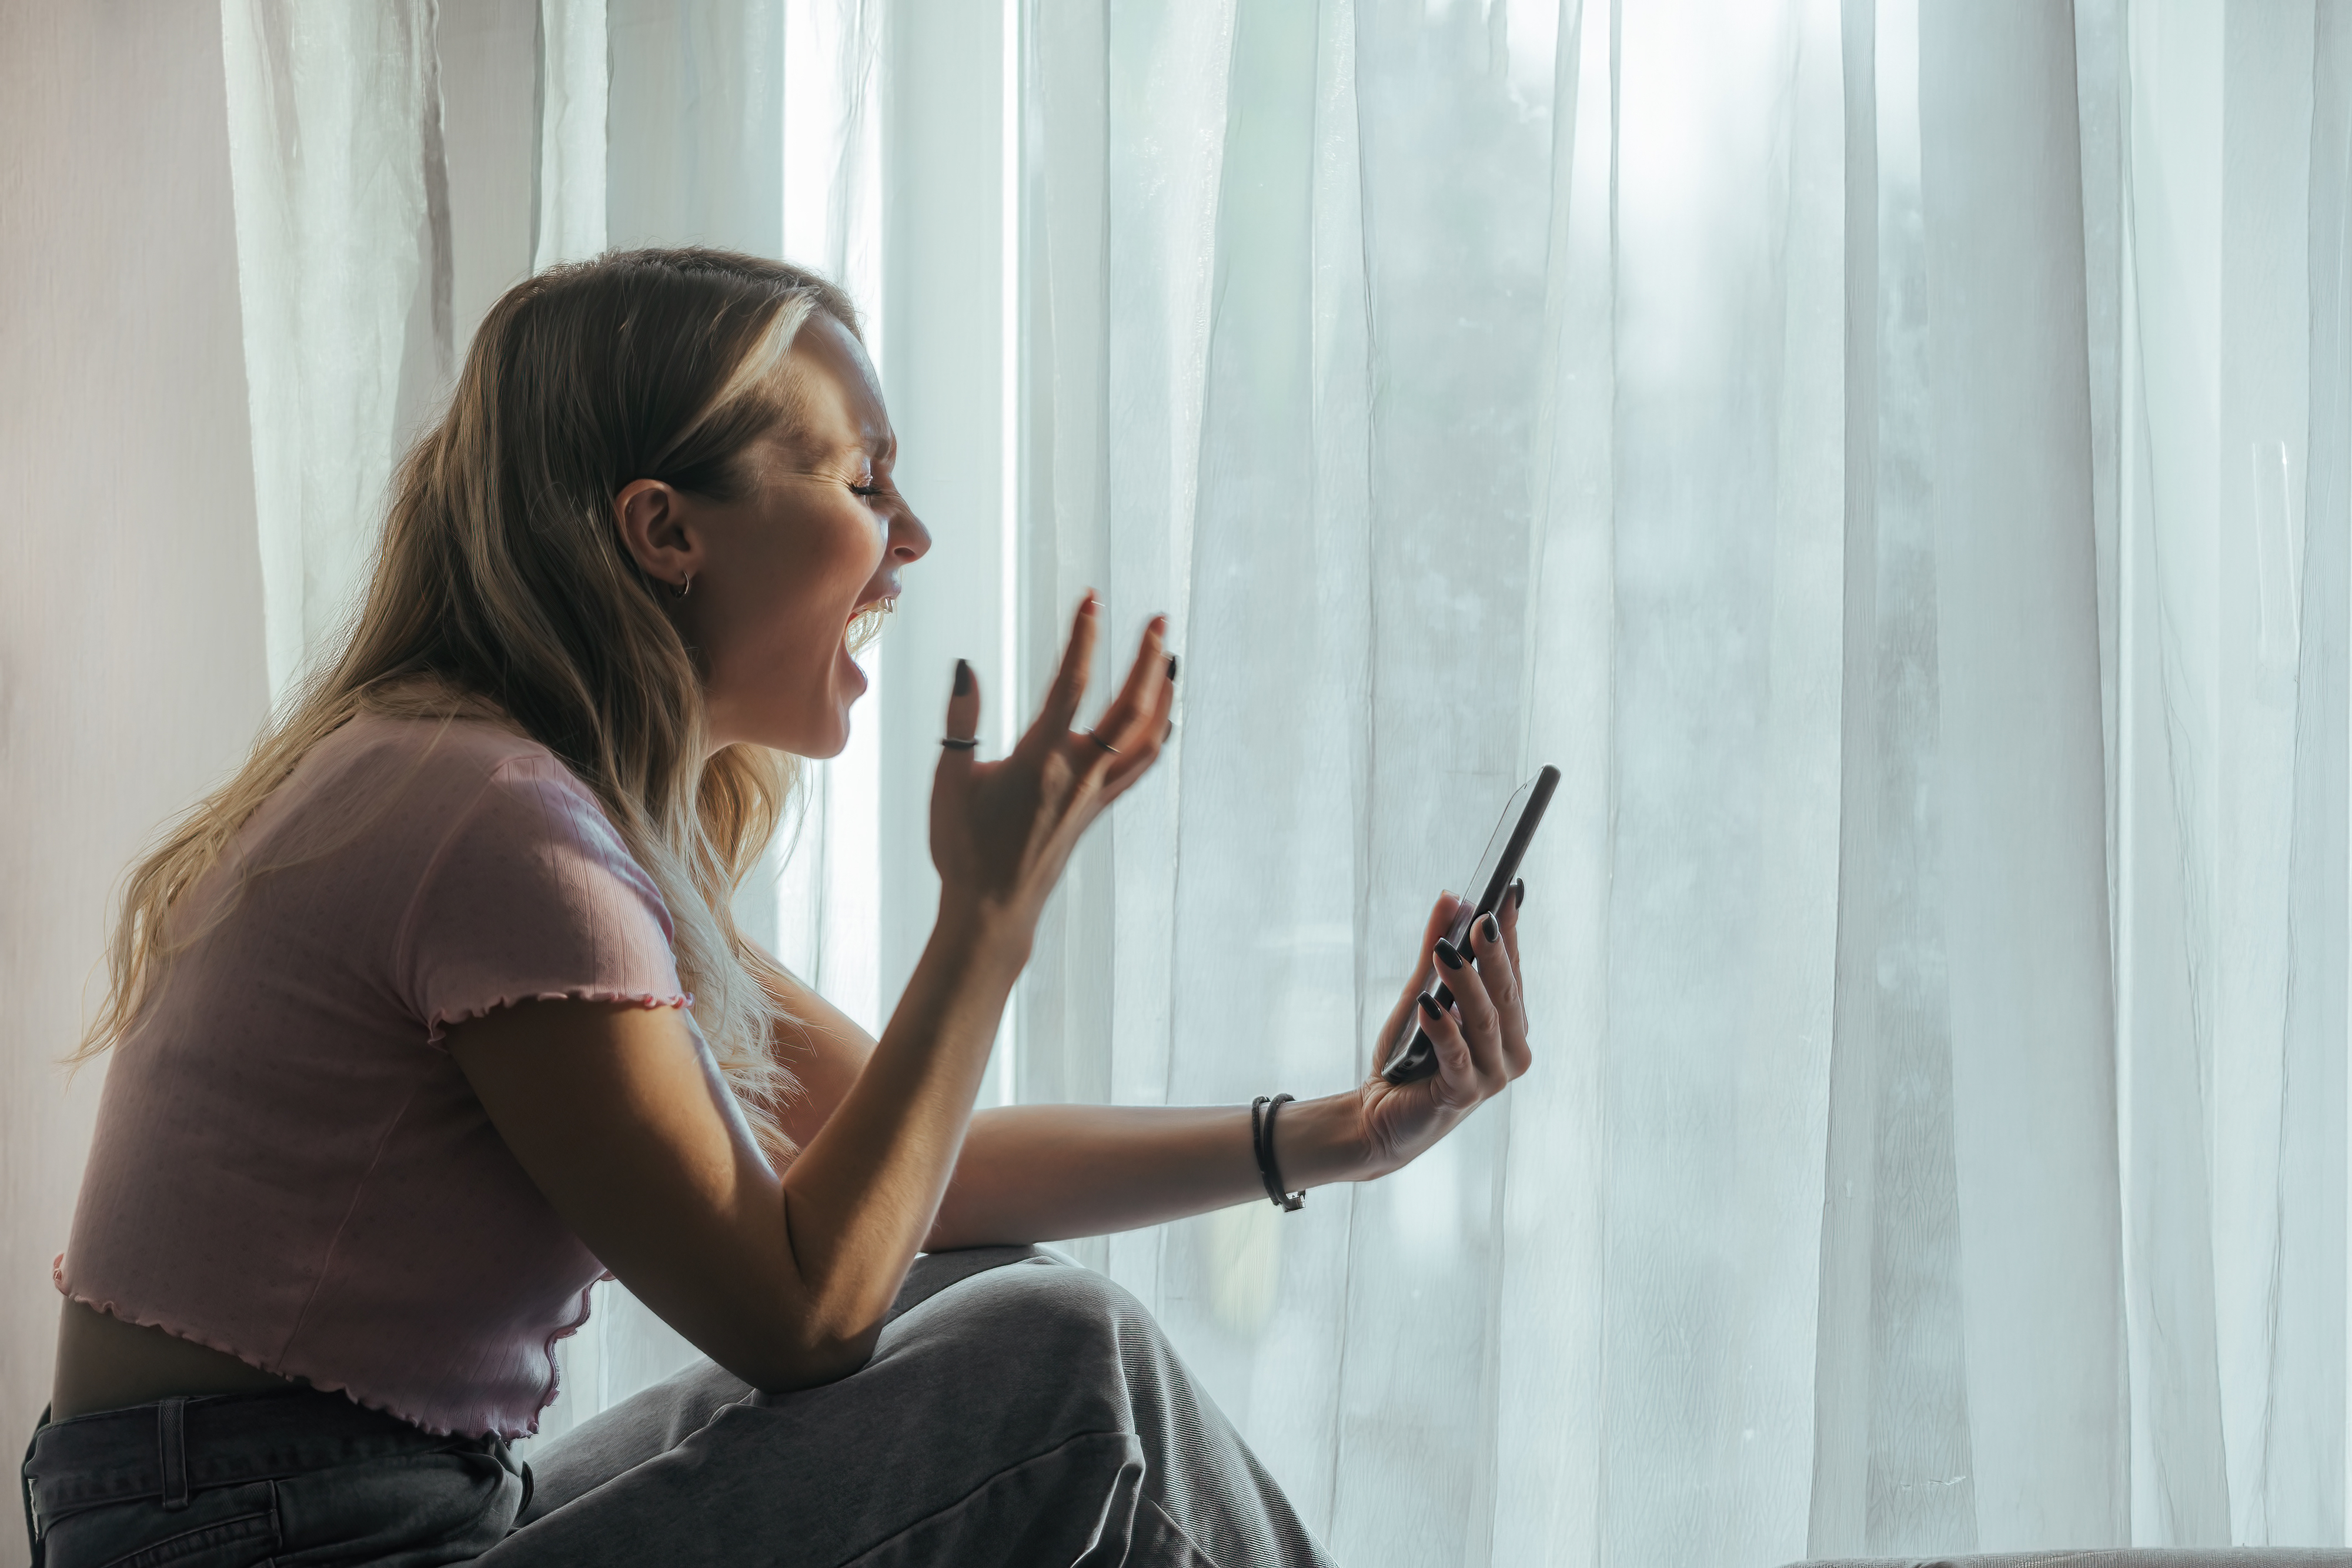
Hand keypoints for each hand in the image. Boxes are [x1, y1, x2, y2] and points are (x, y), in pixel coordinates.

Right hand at [930, 594, 1174, 940]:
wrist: (994, 909)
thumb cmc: (964, 846)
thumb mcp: (950, 780)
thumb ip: (961, 721)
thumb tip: (966, 665)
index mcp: (1040, 760)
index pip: (1071, 684)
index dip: (1084, 637)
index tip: (1093, 599)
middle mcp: (1078, 773)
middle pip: (1130, 707)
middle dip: (1148, 659)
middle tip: (1161, 619)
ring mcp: (1095, 793)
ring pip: (1145, 737)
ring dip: (1163, 694)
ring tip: (1172, 658)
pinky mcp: (1099, 808)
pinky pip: (1140, 765)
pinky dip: (1157, 736)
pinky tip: (1163, 719)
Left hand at [1351, 885, 1532, 1175]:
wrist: (1381, 1120)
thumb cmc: (1409, 1057)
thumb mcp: (1421, 993)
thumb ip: (1436, 948)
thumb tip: (1451, 899)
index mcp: (1510, 1025)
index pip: (1513, 970)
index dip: (1510, 932)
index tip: (1506, 892)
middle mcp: (1511, 1051)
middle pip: (1506, 994)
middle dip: (1493, 953)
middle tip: (1481, 917)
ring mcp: (1492, 1076)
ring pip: (1485, 1021)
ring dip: (1465, 984)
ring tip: (1445, 953)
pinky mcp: (1463, 1094)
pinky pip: (1457, 1056)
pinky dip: (1444, 1028)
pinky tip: (1428, 1005)